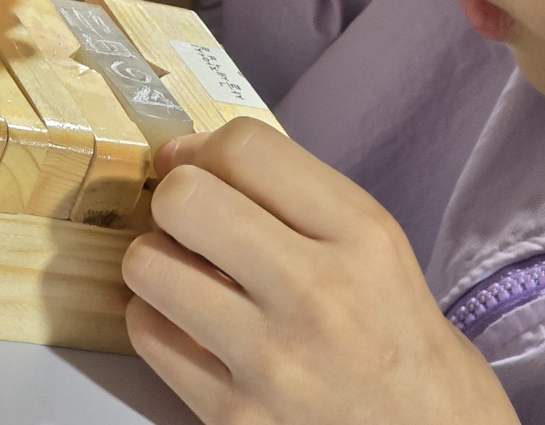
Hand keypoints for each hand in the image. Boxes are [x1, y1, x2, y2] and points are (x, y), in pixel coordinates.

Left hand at [123, 119, 519, 424]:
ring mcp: (271, 361)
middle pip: (185, 198)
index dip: (206, 148)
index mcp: (361, 237)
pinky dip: (159, 321)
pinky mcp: (233, 418)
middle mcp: (317, 293)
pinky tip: (192, 327)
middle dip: (174, 199)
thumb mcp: (377, 246)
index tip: (200, 166)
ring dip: (158, 261)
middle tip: (190, 221)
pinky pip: (148, 334)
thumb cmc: (396, 338)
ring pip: (148, 265)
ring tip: (188, 275)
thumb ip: (294, 193)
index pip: (246, 147)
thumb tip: (186, 158)